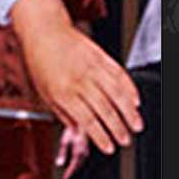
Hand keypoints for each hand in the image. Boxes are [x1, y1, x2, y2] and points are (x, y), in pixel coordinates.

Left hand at [12, 0, 141, 154]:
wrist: (44, 31)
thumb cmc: (41, 64)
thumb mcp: (45, 93)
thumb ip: (63, 114)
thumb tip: (79, 133)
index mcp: (62, 92)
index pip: (86, 119)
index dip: (100, 136)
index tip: (109, 148)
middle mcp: (79, 80)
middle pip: (104, 108)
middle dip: (117, 128)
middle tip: (125, 140)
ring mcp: (92, 67)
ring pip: (116, 92)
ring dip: (129, 111)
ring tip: (136, 125)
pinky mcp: (101, 56)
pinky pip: (119, 74)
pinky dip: (130, 88)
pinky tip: (136, 101)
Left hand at [54, 124, 89, 178]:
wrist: (82, 122)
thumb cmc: (72, 130)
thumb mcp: (64, 141)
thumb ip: (62, 153)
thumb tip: (59, 164)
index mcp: (78, 150)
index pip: (73, 165)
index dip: (69, 173)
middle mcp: (84, 152)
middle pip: (78, 165)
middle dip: (72, 171)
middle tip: (66, 177)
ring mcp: (87, 150)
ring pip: (81, 162)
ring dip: (75, 167)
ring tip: (69, 172)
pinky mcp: (87, 148)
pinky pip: (82, 158)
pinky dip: (78, 162)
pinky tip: (74, 163)